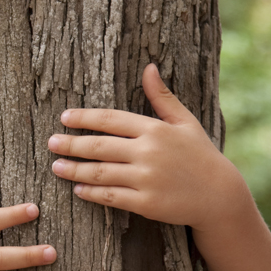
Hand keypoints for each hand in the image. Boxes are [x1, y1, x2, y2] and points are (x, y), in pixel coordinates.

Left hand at [48, 64, 248, 231]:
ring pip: (100, 172)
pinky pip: (111, 196)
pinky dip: (91, 193)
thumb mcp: (185, 122)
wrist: (219, 196)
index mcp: (155, 130)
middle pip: (99, 146)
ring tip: (56, 167)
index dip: (84, 118)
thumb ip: (162, 97)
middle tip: (51, 143)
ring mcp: (146, 179)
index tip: (65, 118)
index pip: (110, 120)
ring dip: (74, 170)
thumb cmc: (200, 155)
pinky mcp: (146, 203)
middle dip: (71, 144)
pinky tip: (78, 190)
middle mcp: (148, 153)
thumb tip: (149, 67)